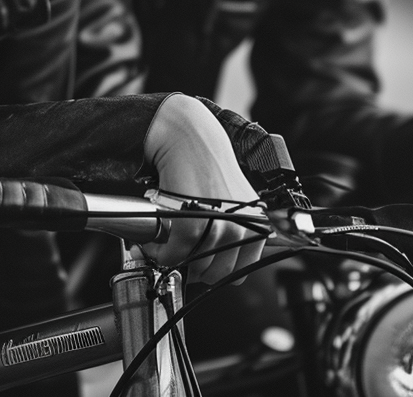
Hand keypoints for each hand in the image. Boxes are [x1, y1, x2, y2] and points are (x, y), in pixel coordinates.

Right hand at [139, 93, 265, 283]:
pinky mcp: (195, 226)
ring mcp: (222, 228)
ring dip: (173, 260)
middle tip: (177, 253)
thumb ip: (233, 229)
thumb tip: (215, 259)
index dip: (214, 269)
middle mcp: (244, 227)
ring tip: (164, 244)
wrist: (188, 138)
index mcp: (257, 223)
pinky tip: (155, 240)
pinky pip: (174, 256)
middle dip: (193, 267)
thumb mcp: (233, 200)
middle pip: (217, 274)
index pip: (239, 270)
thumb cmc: (206, 164)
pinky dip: (159, 252)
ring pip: (195, 268)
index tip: (198, 261)